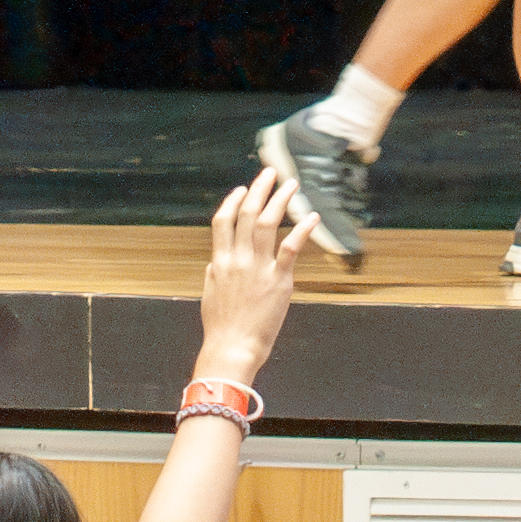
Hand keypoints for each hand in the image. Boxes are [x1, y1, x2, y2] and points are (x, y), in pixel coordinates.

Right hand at [192, 160, 310, 388]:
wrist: (232, 348)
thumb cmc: (220, 328)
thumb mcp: (209, 296)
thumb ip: (213, 275)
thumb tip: (214, 262)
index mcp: (219, 262)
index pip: (223, 221)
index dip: (233, 201)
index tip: (243, 189)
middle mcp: (238, 260)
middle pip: (248, 214)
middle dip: (260, 190)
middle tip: (270, 173)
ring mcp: (258, 268)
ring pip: (268, 224)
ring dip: (280, 200)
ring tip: (291, 185)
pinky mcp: (278, 280)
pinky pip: (291, 248)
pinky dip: (302, 229)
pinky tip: (311, 216)